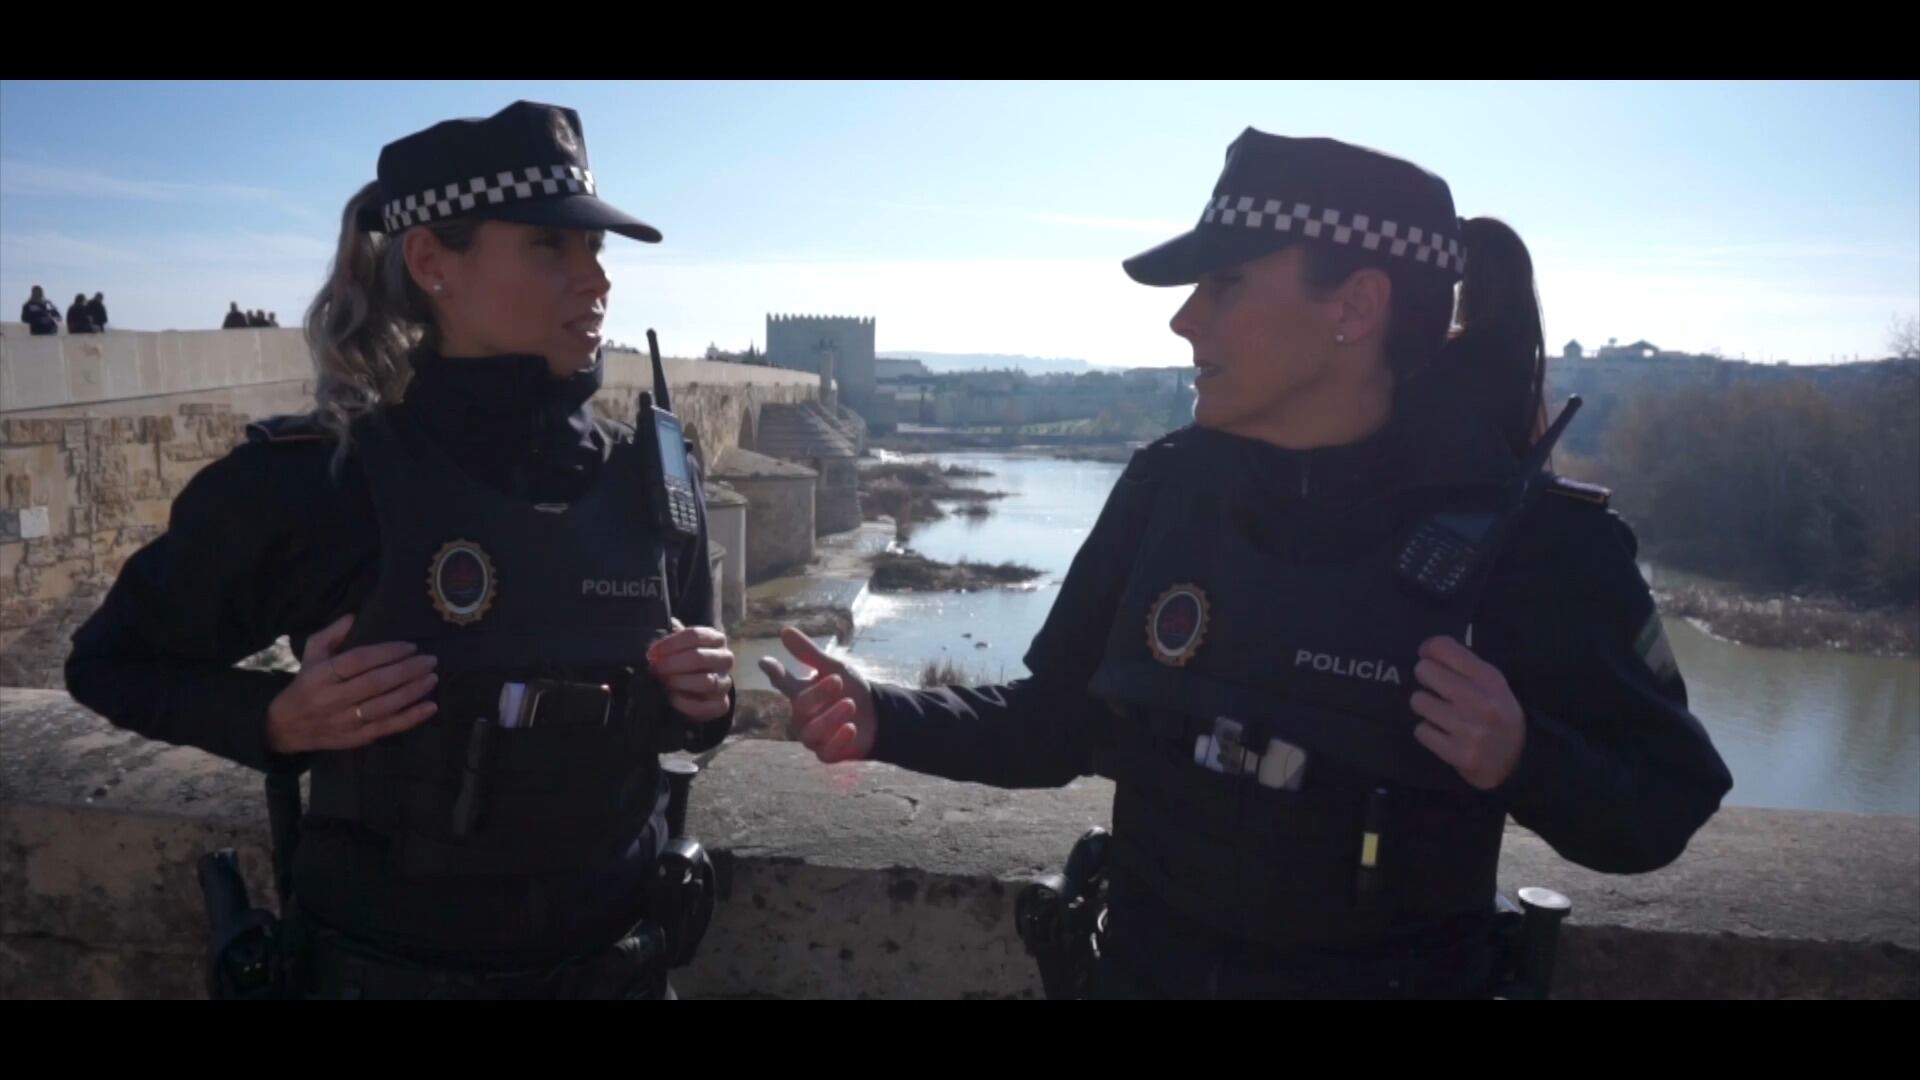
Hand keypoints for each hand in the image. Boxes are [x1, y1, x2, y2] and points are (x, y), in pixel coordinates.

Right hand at [265, 614, 438, 752]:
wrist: (287, 727)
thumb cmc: (307, 683)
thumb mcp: (311, 654)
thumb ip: (332, 634)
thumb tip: (354, 616)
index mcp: (321, 675)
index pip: (359, 661)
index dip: (387, 652)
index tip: (411, 646)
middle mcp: (333, 698)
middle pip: (376, 683)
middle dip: (407, 670)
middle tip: (430, 660)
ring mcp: (346, 720)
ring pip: (384, 706)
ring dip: (412, 692)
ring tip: (432, 678)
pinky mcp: (356, 738)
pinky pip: (387, 727)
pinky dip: (411, 718)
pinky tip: (430, 707)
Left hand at [647, 618, 735, 722]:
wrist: (694, 688)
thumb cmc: (683, 660)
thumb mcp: (677, 644)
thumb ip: (670, 635)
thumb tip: (661, 624)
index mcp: (715, 639)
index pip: (695, 635)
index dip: (670, 644)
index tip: (653, 653)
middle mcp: (724, 659)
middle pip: (700, 657)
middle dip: (672, 664)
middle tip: (656, 669)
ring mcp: (725, 682)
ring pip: (707, 682)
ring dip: (680, 682)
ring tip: (665, 683)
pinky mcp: (722, 704)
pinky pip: (708, 706)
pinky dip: (687, 704)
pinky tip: (673, 698)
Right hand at [757, 626, 876, 763]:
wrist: (877, 714)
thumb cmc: (850, 688)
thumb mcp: (834, 668)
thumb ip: (809, 654)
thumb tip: (784, 631)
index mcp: (801, 692)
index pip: (783, 683)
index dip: (775, 673)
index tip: (767, 662)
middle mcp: (802, 716)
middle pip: (801, 707)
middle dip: (818, 693)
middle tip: (837, 679)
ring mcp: (813, 736)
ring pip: (811, 732)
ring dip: (831, 717)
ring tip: (850, 703)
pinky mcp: (827, 753)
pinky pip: (826, 752)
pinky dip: (838, 741)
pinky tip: (851, 728)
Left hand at [1410, 635, 1526, 789]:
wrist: (1518, 761)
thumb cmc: (1499, 716)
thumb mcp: (1493, 685)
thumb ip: (1464, 665)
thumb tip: (1427, 650)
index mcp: (1490, 679)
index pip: (1444, 648)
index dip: (1429, 649)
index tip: (1427, 656)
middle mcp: (1479, 701)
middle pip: (1423, 671)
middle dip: (1426, 679)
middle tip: (1437, 690)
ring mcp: (1468, 729)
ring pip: (1418, 701)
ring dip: (1426, 708)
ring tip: (1443, 715)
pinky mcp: (1457, 753)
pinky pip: (1421, 731)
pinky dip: (1428, 732)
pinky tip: (1444, 734)